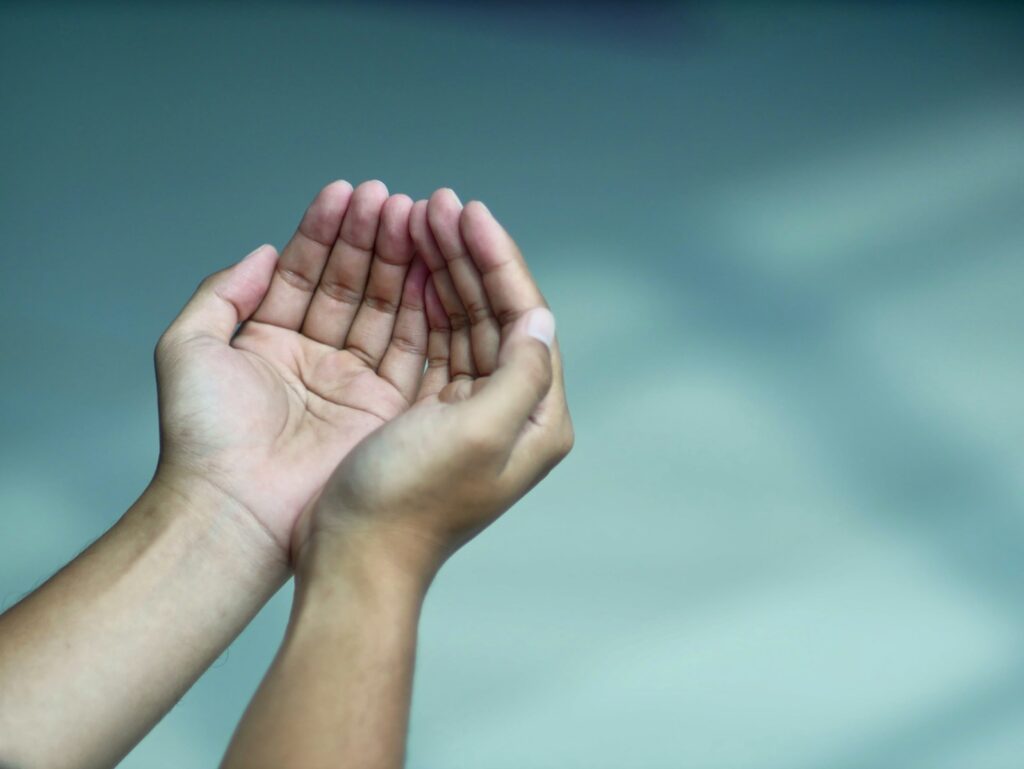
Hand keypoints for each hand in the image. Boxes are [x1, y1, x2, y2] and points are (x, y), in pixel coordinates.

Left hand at [154, 180, 429, 559]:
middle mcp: (314, 359)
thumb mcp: (189, 345)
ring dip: (396, 261)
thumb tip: (263, 251)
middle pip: (348, 285)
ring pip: (381, 308)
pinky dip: (420, 307)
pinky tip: (425, 267)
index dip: (323, 232)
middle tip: (387, 198)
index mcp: (269, 343)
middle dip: (367, 238)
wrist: (235, 506)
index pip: (304, 274)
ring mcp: (352, 383)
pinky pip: (408, 348)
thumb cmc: (203, 435)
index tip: (344, 193)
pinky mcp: (384, 409)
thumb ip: (223, 292)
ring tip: (410, 216)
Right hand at [295, 189, 573, 582]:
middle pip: (495, 313)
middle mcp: (510, 412)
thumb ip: (520, 373)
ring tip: (418, 221)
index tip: (469, 213)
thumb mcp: (477, 433)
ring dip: (445, 272)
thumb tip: (541, 320)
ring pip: (463, 322)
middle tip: (437, 204)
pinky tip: (409, 271)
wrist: (354, 559)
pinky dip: (421, 304)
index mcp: (535, 417)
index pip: (525, 318)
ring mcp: (470, 411)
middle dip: (468, 256)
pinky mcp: (431, 415)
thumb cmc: (409, 504)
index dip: (499, 260)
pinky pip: (433, 343)